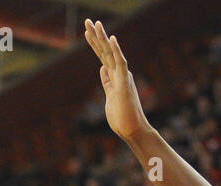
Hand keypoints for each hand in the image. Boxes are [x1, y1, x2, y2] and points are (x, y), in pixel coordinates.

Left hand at [85, 19, 148, 142]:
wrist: (132, 130)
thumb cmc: (122, 117)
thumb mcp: (109, 97)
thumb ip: (106, 82)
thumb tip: (102, 69)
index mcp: (115, 77)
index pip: (103, 57)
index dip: (95, 44)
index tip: (88, 32)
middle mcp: (119, 74)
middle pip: (105, 51)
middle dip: (96, 36)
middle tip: (87, 21)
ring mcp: (122, 77)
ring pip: (111, 53)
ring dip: (103, 38)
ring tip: (95, 24)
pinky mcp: (124, 83)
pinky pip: (120, 63)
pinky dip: (116, 50)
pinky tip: (111, 38)